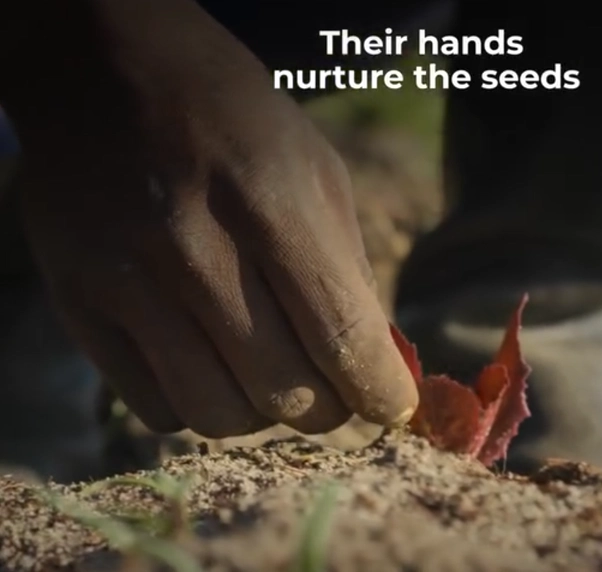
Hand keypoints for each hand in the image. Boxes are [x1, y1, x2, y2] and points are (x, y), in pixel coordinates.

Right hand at [10, 0, 416, 437]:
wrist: (113, 76)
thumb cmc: (237, 124)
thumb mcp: (317, 172)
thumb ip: (347, 270)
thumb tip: (373, 363)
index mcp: (270, 202)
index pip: (340, 335)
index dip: (379, 390)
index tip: (394, 408)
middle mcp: (194, 248)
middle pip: (285, 390)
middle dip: (329, 408)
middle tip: (336, 392)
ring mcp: (127, 281)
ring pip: (219, 415)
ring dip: (264, 415)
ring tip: (273, 379)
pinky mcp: (80, 307)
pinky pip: (157, 409)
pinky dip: (202, 404)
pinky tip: (213, 366)